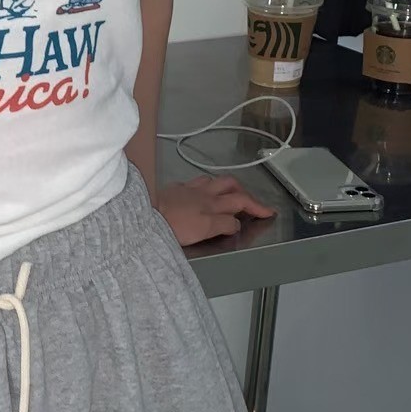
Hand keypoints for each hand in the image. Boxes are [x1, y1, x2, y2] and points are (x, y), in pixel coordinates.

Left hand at [157, 176, 274, 245]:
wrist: (143, 216)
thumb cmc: (171, 226)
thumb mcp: (204, 230)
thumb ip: (223, 224)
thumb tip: (237, 222)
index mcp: (212, 204)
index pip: (241, 202)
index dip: (257, 207)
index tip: (267, 212)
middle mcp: (202, 193)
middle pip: (230, 185)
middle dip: (244, 192)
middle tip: (250, 201)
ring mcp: (187, 189)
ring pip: (212, 180)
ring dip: (224, 186)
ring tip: (228, 193)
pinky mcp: (172, 190)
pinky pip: (192, 183)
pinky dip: (202, 186)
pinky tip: (198, 192)